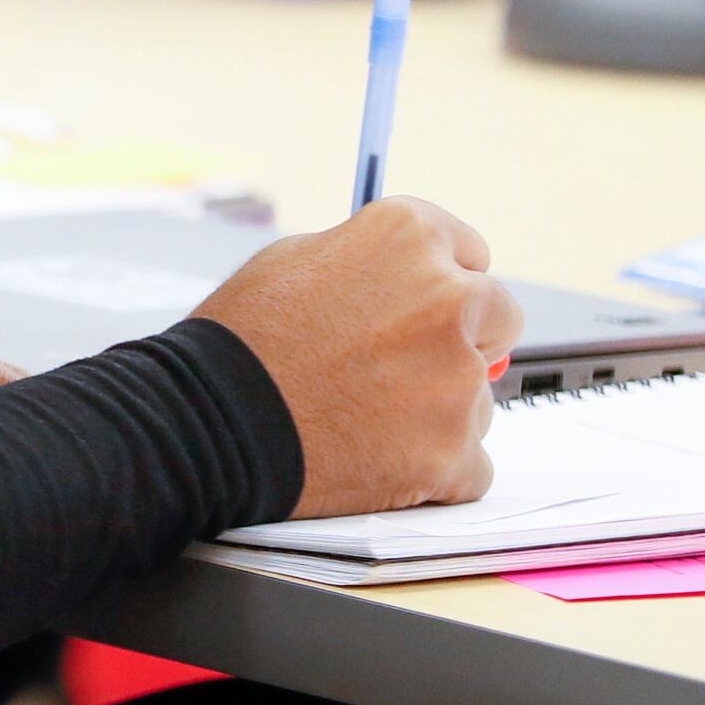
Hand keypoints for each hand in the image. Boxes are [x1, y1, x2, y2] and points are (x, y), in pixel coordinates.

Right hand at [193, 198, 524, 514]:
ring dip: (439, 403)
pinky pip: (471, 462)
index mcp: (408, 238)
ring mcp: (456, 382)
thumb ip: (368, 262)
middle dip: (461, 335)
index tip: (421, 299)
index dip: (439, 277)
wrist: (207, 421)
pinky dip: (435, 465)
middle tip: (400, 360)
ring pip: (479, 393)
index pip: (468, 248)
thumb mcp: (293, 260)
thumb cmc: (240, 340)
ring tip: (366, 412)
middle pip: (498, 315)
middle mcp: (448, 299)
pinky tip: (380, 454)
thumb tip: (415, 277)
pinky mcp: (454, 454)